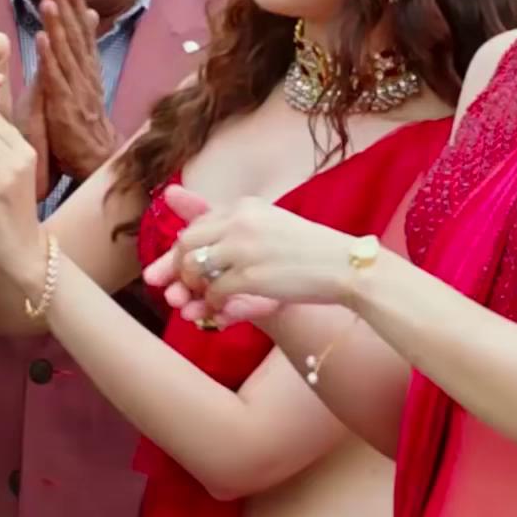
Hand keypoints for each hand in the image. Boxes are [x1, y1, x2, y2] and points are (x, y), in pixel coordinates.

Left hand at [29, 0, 116, 186]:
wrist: (98, 162)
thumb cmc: (87, 126)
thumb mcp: (87, 85)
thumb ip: (86, 53)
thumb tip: (89, 18)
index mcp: (90, 71)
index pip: (84, 34)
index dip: (76, 7)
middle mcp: (86, 77)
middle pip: (76, 37)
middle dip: (67, 8)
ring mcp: (76, 91)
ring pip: (67, 53)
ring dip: (57, 25)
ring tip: (48, 1)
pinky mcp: (65, 107)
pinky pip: (56, 78)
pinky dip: (49, 57)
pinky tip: (42, 38)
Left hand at [141, 182, 360, 329]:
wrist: (344, 265)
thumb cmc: (311, 249)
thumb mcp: (271, 224)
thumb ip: (237, 225)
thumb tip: (189, 221)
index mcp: (244, 206)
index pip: (196, 222)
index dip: (180, 248)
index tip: (172, 267)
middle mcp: (239, 221)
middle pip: (186, 243)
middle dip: (176, 269)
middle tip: (177, 290)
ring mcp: (243, 248)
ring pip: (193, 269)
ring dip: (193, 289)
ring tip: (200, 300)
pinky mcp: (250, 276)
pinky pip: (214, 292)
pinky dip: (212, 305)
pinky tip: (220, 311)